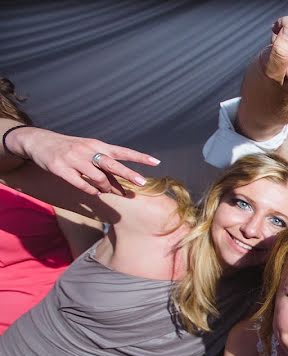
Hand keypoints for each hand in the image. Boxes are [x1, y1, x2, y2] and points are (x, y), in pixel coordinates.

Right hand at [8, 126, 158, 195]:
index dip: (139, 157)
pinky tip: (94, 192)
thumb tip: (123, 188)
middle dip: (128, 174)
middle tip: (141, 183)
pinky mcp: (61, 168)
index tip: (156, 162)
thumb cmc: (71, 149)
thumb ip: (106, 169)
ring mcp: (74, 159)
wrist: (39, 141)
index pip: (123, 151)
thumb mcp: (90, 153)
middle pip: (112, 163)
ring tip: (106, 191)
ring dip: (106, 188)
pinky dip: (90, 190)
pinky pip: (80, 184)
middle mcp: (88, 150)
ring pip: (97, 177)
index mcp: (98, 146)